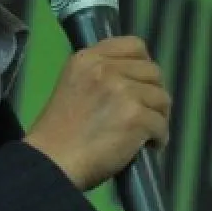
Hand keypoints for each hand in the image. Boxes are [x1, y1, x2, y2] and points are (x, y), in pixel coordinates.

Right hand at [23, 36, 170, 190]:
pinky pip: (161, 124)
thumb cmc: (58, 135)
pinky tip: (149, 146)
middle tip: (147, 112)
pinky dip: (159, 137)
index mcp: (87, 59)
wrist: (50, 165)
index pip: (134, 45)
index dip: (143, 64)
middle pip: (152, 71)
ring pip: (161, 97)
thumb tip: (135, 80)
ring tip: (148, 132)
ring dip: (158, 116)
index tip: (141, 83)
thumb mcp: (73, 87)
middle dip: (153, 93)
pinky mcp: (135, 116)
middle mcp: (106, 69)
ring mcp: (122, 91)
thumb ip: (100, 76)